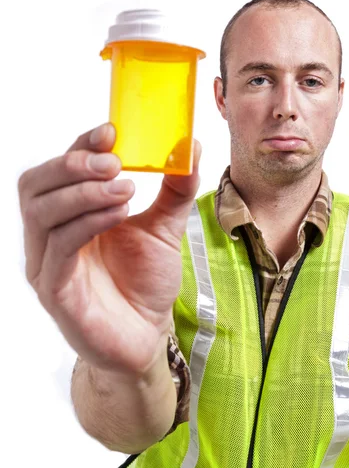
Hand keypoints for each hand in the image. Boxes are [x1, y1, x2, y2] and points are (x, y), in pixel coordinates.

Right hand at [18, 123, 200, 376]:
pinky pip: (59, 248)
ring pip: (42, 212)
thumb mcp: (165, 227)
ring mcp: (48, 263)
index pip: (60, 168)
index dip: (81, 145)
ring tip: (124, 190)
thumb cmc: (146, 283)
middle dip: (74, 164)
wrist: (147, 336)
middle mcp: (51, 235)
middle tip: (115, 163)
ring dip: (83, 192)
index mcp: (71, 214)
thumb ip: (174, 189)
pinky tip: (119, 215)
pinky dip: (87, 223)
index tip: (112, 131)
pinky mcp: (55, 290)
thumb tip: (193, 147)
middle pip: (36, 184)